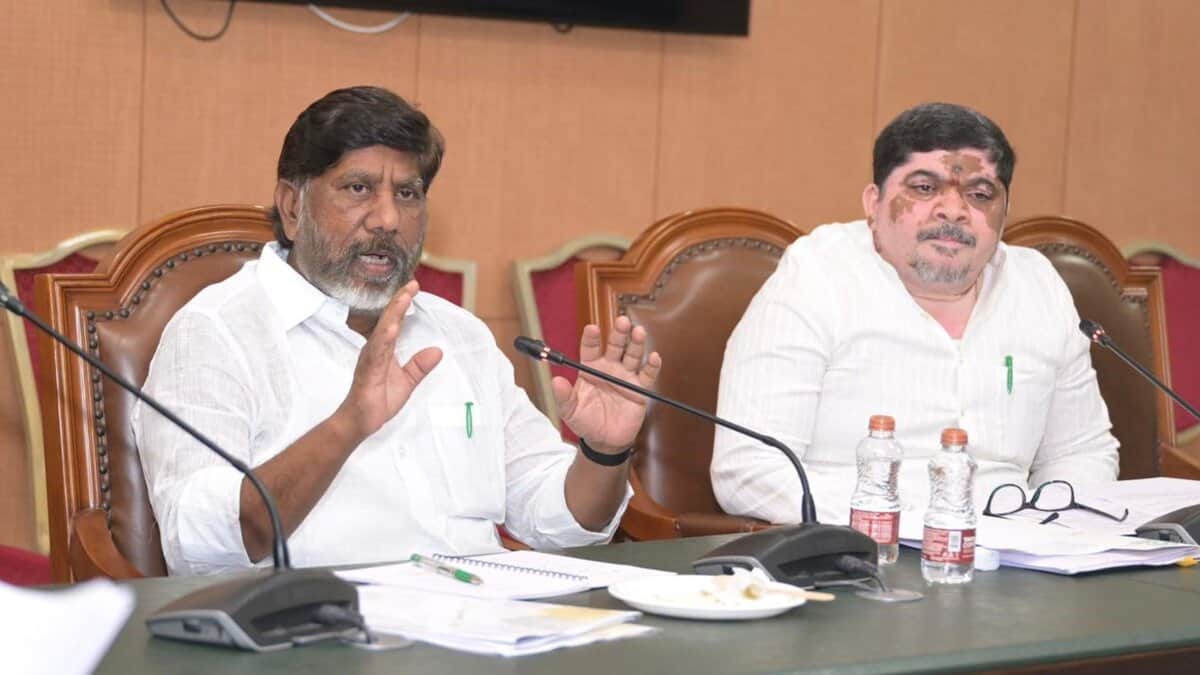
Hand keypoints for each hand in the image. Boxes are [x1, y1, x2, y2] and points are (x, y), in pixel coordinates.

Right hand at [337, 280, 441, 439]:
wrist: (360, 422)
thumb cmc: (378, 400)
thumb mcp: (407, 381)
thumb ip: (419, 366)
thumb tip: (437, 351)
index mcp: (384, 349)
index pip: (395, 322)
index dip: (403, 304)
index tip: (414, 286)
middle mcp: (375, 349)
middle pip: (388, 320)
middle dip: (400, 301)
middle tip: (412, 283)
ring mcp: (370, 359)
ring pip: (382, 332)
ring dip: (393, 314)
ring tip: (404, 298)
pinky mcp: (367, 372)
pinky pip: (376, 353)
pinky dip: (383, 340)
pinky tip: (390, 328)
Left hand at [553, 315, 661, 455]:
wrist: (604, 440)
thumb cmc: (585, 421)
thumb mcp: (569, 410)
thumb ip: (563, 396)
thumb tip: (555, 381)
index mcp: (590, 368)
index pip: (590, 348)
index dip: (591, 338)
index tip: (592, 329)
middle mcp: (609, 367)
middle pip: (615, 346)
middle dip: (619, 333)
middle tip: (622, 321)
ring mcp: (625, 376)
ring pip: (632, 355)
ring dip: (636, 343)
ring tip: (638, 332)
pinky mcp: (639, 388)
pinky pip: (647, 375)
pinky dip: (652, 366)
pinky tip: (653, 357)